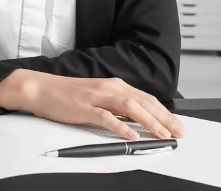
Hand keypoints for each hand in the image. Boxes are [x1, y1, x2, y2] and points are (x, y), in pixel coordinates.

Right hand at [0, 69, 185, 140]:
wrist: (42, 89)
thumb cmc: (69, 95)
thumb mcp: (99, 97)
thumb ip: (118, 106)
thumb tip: (138, 120)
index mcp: (116, 86)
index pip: (147, 99)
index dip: (164, 112)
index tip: (177, 125)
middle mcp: (111, 88)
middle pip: (144, 103)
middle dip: (164, 118)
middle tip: (178, 132)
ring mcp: (98, 97)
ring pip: (130, 108)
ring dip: (149, 122)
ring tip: (162, 134)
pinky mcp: (85, 107)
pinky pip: (106, 117)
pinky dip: (120, 126)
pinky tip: (131, 135)